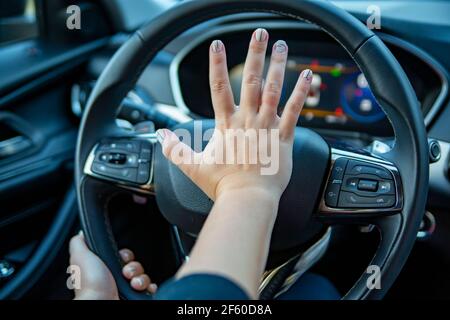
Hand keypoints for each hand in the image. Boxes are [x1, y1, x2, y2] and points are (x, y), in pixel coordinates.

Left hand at [69, 232, 156, 299]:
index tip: (123, 257)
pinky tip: (139, 288)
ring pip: (143, 276)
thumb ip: (80, 243)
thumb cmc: (90, 285)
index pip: (122, 257)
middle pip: (134, 265)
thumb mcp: (80, 256)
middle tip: (126, 272)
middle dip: (134, 266)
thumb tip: (82, 233)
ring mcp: (126, 290)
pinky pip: (149, 288)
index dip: (125, 255)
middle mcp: (115, 280)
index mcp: (103, 270)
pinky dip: (148, 287)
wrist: (102, 303)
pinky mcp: (136, 297)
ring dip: (141, 277)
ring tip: (132, 283)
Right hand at [157, 28, 311, 200]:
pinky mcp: (283, 138)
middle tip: (259, 33)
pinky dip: (300, 93)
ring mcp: (267, 127)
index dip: (217, 64)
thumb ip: (175, 149)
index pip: (219, 87)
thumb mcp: (192, 166)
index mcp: (227, 125)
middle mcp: (248, 120)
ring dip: (278, 66)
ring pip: (274, 90)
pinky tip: (306, 75)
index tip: (217, 45)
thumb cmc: (222, 185)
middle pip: (251, 81)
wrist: (247, 200)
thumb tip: (161, 137)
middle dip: (254, 54)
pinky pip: (294, 111)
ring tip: (282, 46)